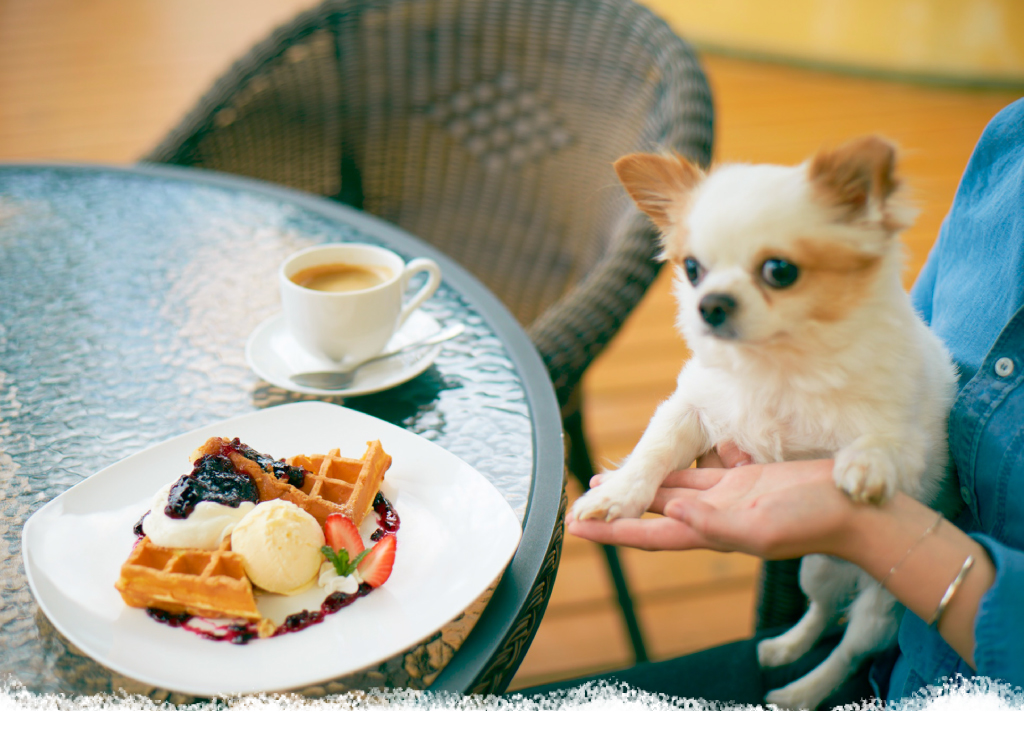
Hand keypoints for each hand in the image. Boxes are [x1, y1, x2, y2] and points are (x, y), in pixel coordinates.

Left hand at [571, 458, 856, 559]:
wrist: (854, 511)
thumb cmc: (812, 522)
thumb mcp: (758, 527)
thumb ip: (712, 522)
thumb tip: (668, 513)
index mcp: (711, 532)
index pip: (649, 534)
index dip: (613, 532)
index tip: (577, 527)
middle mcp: (714, 516)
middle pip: (655, 510)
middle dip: (621, 506)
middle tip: (586, 498)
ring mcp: (730, 497)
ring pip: (676, 488)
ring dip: (646, 484)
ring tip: (614, 478)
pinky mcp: (748, 479)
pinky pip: (707, 468)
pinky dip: (687, 462)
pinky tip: (673, 454)